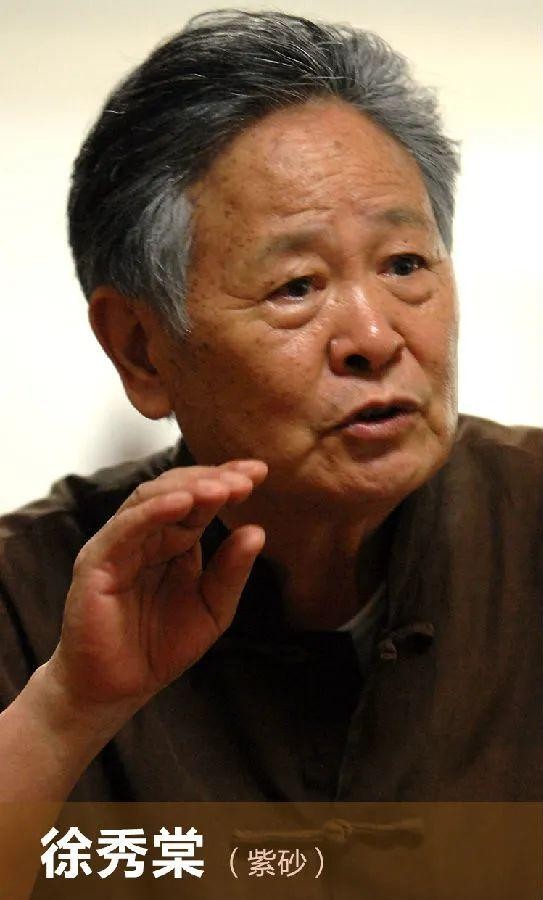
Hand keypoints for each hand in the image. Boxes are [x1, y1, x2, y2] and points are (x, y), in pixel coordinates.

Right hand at [47, 460, 266, 708]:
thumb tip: (257, 530)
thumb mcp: (211, 609)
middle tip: (247, 478)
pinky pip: (126, 527)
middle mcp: (145, 535)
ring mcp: (119, 543)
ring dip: (188, 489)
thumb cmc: (159, 647)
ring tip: (221, 488)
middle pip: (177, 490)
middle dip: (212, 480)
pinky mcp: (97, 561)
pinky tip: (183, 503)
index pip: (199, 500)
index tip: (261, 473)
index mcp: (173, 542)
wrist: (116, 689)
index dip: (227, 482)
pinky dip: (154, 511)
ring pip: (150, 499)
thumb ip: (231, 572)